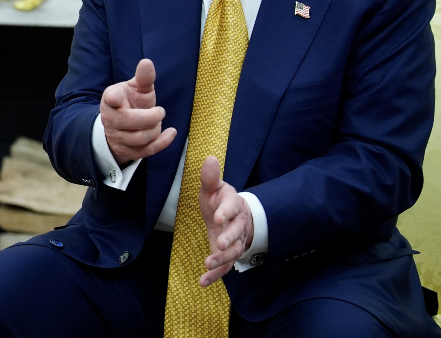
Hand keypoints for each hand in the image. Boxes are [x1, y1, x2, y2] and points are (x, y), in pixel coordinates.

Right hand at [100, 58, 176, 164]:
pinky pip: (145, 151)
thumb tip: (147, 62)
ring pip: (139, 138)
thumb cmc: (132, 101)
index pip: (110, 98)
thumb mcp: (138, 87)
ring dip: (156, 129)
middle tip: (160, 111)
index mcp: (111, 98)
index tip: (115, 97)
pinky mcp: (125, 151)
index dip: (112, 98)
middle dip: (151, 117)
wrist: (123, 124)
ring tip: (159, 121)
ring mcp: (116, 136)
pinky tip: (171, 133)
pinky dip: (162, 143)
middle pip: (129, 121)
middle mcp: (110, 118)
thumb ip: (144, 77)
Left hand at [198, 157, 253, 286]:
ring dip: (222, 259)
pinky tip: (203, 281)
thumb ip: (210, 177)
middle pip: (236, 232)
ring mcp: (235, 241)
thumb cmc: (219, 200)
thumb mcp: (212, 188)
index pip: (231, 207)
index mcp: (233, 204)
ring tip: (208, 263)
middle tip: (219, 244)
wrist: (233, 216)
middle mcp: (237, 224)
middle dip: (229, 239)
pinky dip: (215, 275)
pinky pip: (225, 266)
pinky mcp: (229, 254)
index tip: (218, 217)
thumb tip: (209, 158)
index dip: (225, 212)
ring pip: (233, 252)